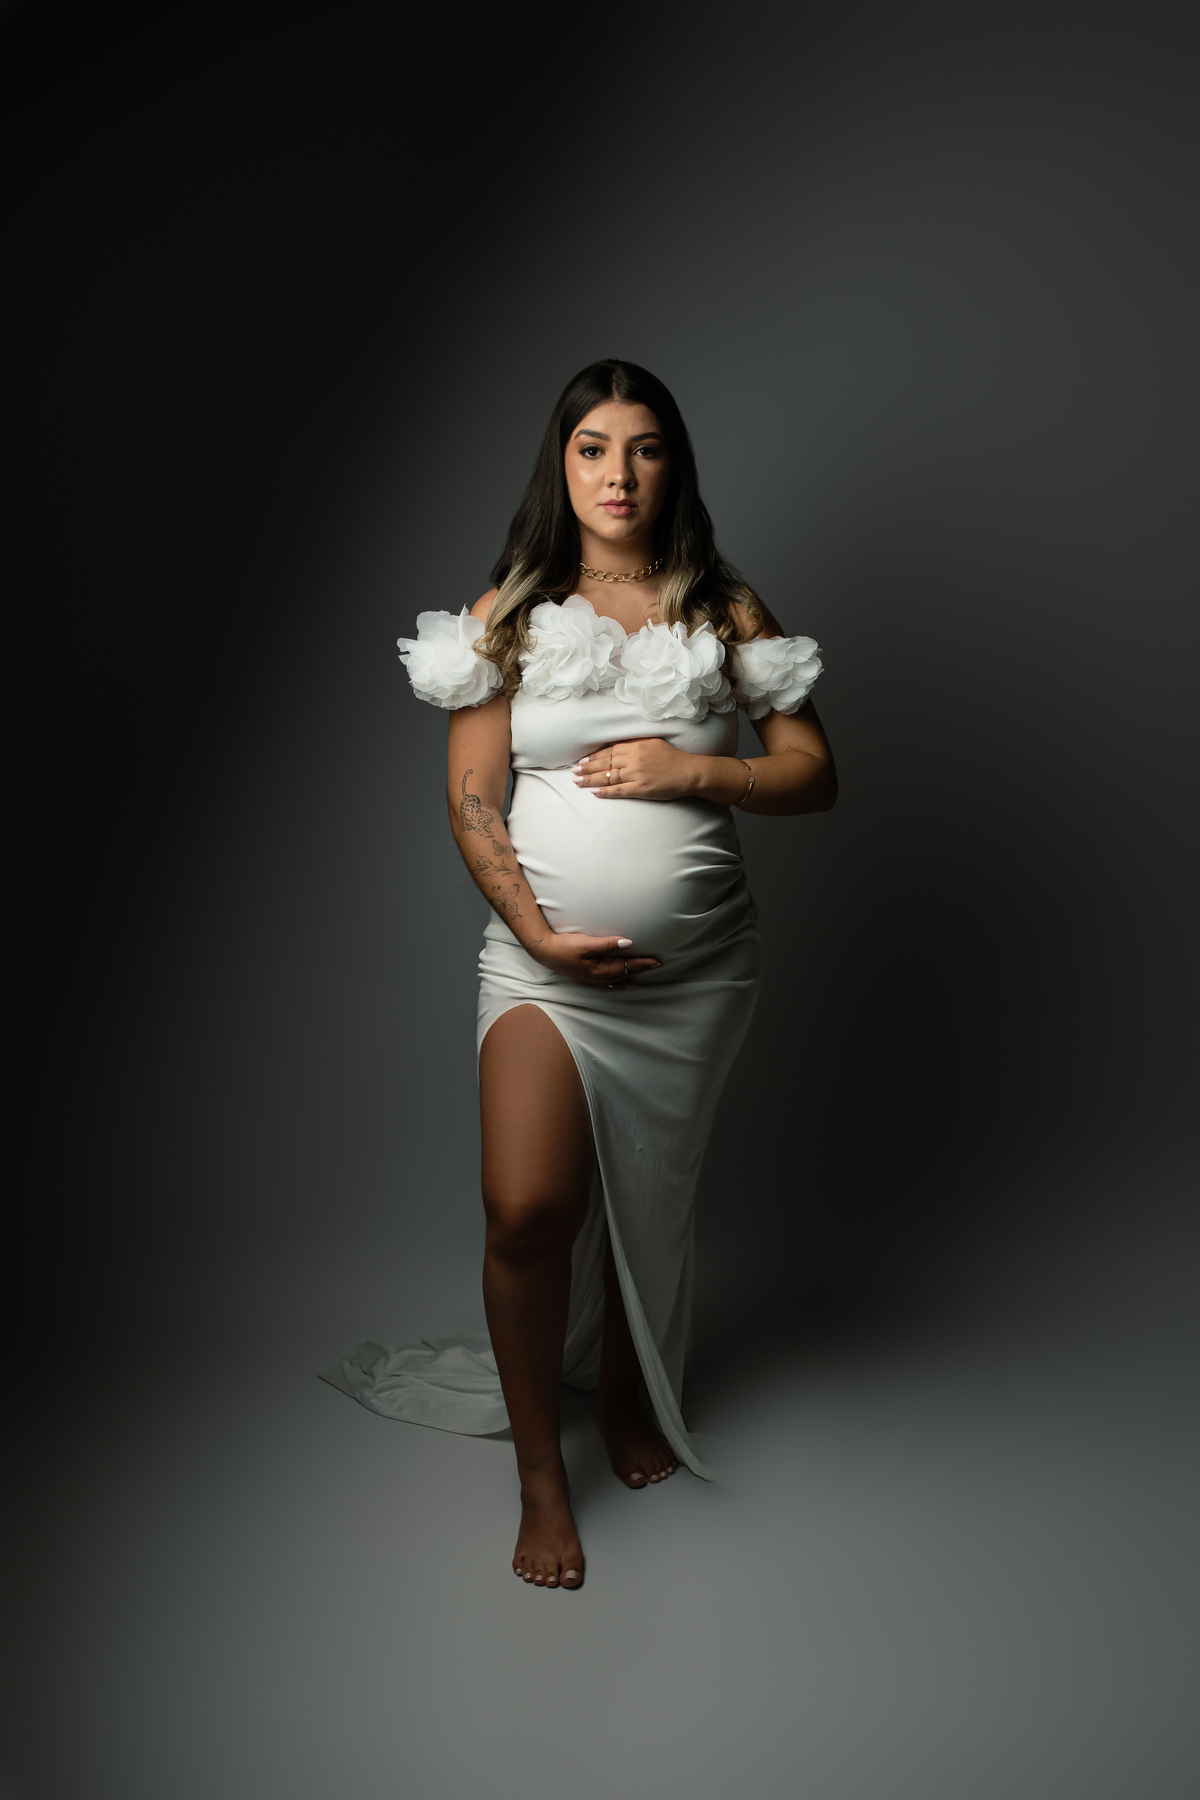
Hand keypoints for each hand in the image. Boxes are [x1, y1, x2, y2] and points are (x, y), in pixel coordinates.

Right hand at [526, 931, 661, 987]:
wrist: (544, 951)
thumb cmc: (564, 946)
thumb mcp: (587, 943)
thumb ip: (607, 943)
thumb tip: (628, 943)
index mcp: (600, 971)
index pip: (627, 966)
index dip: (643, 963)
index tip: (658, 961)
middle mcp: (598, 978)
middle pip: (625, 973)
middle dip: (641, 969)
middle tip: (658, 965)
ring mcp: (592, 978)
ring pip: (618, 979)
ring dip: (631, 975)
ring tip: (644, 975)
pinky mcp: (587, 975)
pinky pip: (608, 981)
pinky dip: (618, 980)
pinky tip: (621, 981)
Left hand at [571, 738, 696, 800]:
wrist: (689, 772)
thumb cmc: (672, 757)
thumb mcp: (652, 743)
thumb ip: (634, 743)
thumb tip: (616, 745)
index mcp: (636, 746)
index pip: (609, 751)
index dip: (594, 756)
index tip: (582, 760)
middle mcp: (633, 759)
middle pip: (605, 763)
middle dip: (587, 767)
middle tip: (574, 771)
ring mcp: (636, 775)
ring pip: (608, 777)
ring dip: (591, 780)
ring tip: (577, 782)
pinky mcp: (640, 789)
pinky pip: (619, 791)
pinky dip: (605, 792)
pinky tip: (594, 793)